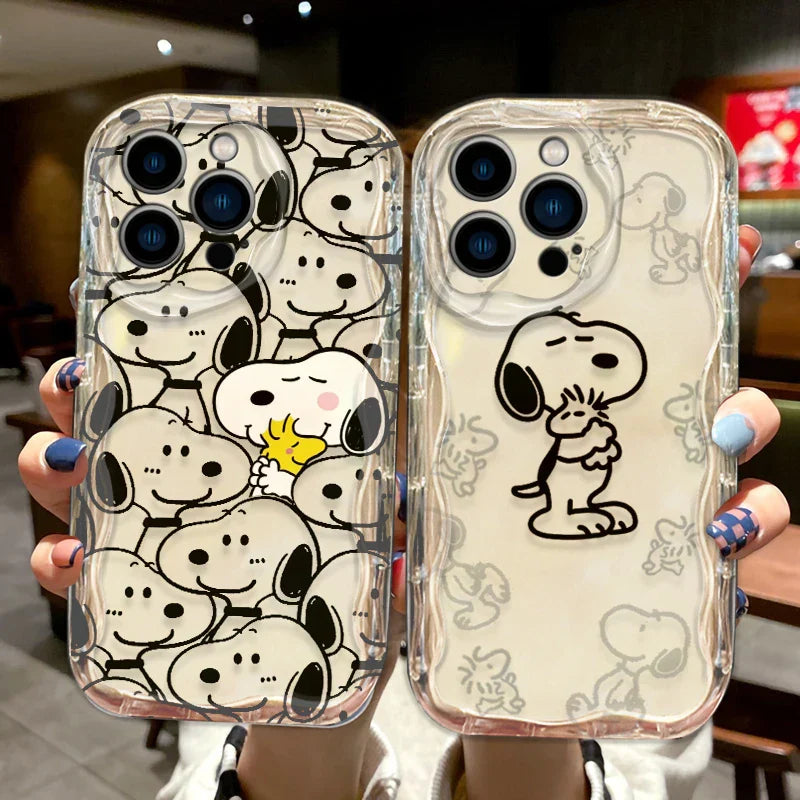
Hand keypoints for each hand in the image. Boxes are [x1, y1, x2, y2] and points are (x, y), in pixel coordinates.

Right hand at [17, 358, 408, 799]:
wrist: (308, 714)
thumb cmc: (341, 627)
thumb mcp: (369, 570)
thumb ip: (387, 537)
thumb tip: (403, 511)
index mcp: (241, 478)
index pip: (196, 412)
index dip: (159, 369)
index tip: (134, 333)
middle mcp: (183, 505)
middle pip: (120, 439)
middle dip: (86, 402)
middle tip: (79, 382)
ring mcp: (149, 553)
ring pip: (80, 497)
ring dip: (57, 469)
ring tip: (66, 460)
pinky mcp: (129, 615)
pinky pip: (78, 583)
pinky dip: (60, 564)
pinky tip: (71, 557)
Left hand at [459, 225, 789, 799]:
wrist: (493, 646)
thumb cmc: (459, 547)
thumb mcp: (426, 470)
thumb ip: (414, 422)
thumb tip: (367, 363)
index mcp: (568, 405)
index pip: (622, 330)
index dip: (668, 278)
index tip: (699, 229)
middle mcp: (625, 438)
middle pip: (691, 370)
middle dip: (715, 332)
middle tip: (719, 312)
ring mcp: (660, 495)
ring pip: (731, 442)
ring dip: (746, 421)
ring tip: (720, 429)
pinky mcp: (680, 561)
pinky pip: (735, 533)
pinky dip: (749, 520)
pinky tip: (721, 524)